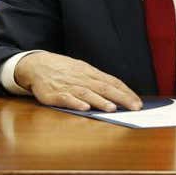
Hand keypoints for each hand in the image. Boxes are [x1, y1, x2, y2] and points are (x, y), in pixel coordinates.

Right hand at [14, 51, 141, 112]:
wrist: (37, 65)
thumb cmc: (63, 70)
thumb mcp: (82, 70)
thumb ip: (98, 81)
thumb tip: (119, 93)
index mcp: (90, 73)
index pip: (112, 82)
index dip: (126, 92)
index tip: (138, 103)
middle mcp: (81, 78)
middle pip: (103, 88)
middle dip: (120, 98)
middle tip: (134, 107)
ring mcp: (67, 86)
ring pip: (86, 93)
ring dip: (99, 101)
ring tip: (112, 108)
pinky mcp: (54, 94)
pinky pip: (66, 98)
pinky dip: (75, 103)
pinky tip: (84, 108)